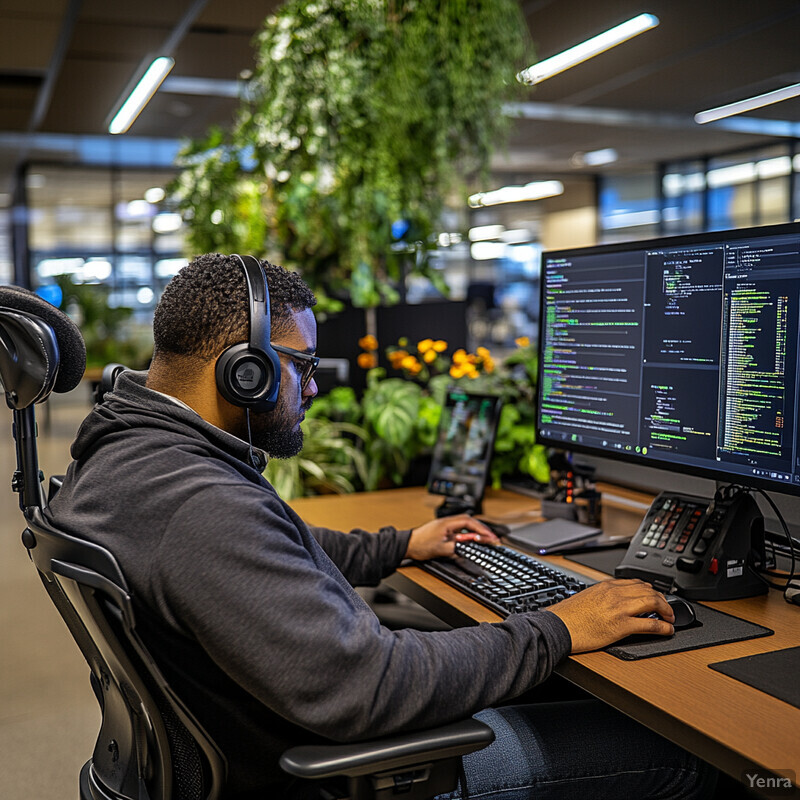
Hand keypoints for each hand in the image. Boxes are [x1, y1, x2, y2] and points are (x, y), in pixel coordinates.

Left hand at [406, 515, 500, 560]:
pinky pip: (459, 530)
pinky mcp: (443, 531)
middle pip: (469, 522)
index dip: (481, 529)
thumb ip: (456, 548)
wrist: (407, 545)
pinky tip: (472, 540)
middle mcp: (447, 522)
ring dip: (476, 531)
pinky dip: (468, 534)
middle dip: (482, 530)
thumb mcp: (441, 550)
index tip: (489, 536)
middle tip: (492, 538)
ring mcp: (445, 526)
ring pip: (465, 525)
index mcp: (447, 523)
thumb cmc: (419, 545)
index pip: (469, 522)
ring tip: (486, 539)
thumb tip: (469, 548)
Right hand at [546, 579, 674, 652]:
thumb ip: (602, 596)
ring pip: (652, 602)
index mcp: (606, 586)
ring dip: (666, 610)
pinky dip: (663, 627)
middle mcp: (615, 594)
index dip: (650, 589)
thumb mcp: (586, 597)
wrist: (559, 627)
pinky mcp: (622, 626)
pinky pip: (650, 624)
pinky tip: (668, 630)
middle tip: (667, 608)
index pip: (636, 582)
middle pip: (648, 590)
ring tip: (670, 618)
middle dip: (662, 598)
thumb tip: (612, 602)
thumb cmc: (568, 616)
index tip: (655, 595)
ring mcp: (619, 609)